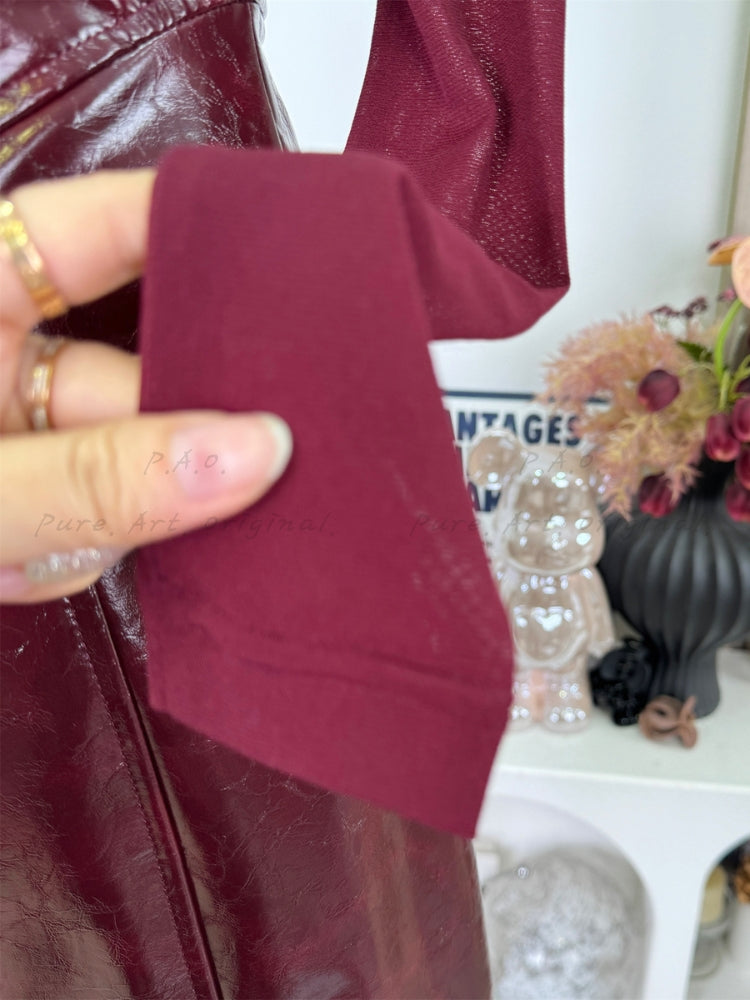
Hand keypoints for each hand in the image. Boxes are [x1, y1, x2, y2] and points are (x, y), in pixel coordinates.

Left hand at [0, 170, 291, 603]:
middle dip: (197, 399)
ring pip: (134, 450)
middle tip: (303, 406)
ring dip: (162, 493)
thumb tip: (255, 452)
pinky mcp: (40, 516)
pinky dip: (129, 544)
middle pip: (134, 354)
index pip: (84, 228)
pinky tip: (158, 559)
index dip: (178, 223)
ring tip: (236, 501)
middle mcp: (3, 363)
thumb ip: (101, 478)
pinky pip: (113, 515)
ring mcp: (26, 445)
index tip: (283, 241)